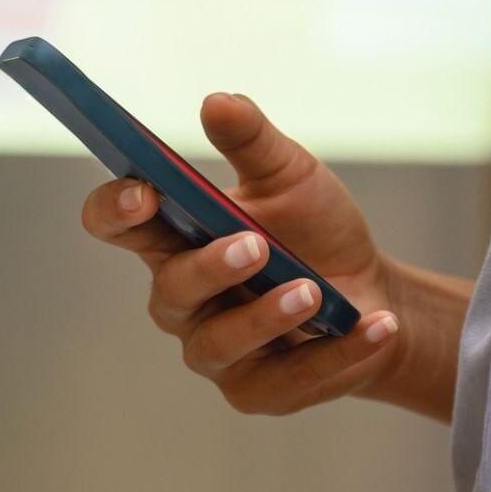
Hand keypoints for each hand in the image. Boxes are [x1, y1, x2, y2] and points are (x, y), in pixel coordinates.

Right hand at [81, 92, 404, 415]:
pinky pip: (283, 380)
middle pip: (169, 289)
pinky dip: (334, 353)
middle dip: (210, 269)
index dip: (115, 209)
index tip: (143, 192)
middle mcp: (180, 298)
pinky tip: (375, 325)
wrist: (375, 294)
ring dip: (267, 316)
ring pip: (219, 342)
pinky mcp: (255, 391)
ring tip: (315, 291)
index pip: (114, 223)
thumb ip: (252, 141)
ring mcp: (213, 349)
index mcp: (172, 239)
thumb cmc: (316, 232)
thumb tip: (217, 100)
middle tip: (257, 244)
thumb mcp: (291, 176)